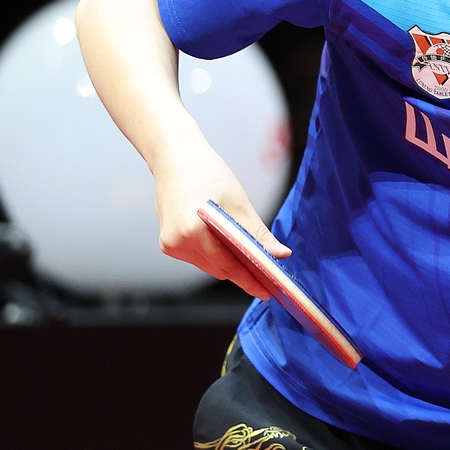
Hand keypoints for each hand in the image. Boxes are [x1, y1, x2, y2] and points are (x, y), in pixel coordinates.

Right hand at [151, 139, 290, 299]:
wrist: (175, 157)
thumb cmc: (208, 174)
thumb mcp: (239, 204)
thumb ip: (258, 234)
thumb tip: (281, 255)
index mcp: (191, 231)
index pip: (228, 265)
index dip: (251, 280)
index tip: (269, 292)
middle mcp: (176, 243)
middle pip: (218, 269)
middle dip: (244, 273)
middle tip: (270, 280)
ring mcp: (169, 245)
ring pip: (209, 266)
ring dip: (230, 264)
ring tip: (255, 265)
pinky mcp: (168, 244)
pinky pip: (199, 258)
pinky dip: (216, 255)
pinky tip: (231, 250)